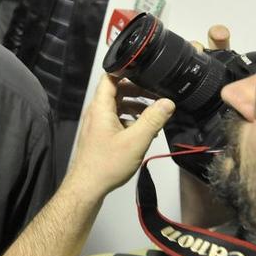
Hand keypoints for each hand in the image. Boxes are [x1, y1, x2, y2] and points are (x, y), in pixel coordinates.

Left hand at [63, 74, 174, 200]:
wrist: (88, 185)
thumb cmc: (107, 163)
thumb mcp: (136, 140)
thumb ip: (153, 120)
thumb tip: (167, 102)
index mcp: (101, 107)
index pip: (110, 77)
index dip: (126, 70)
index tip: (145, 69)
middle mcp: (97, 111)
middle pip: (116, 91)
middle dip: (137, 90)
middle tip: (157, 94)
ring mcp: (97, 123)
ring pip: (118, 106)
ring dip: (135, 106)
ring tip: (155, 113)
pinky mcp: (100, 134)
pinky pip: (116, 118)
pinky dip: (130, 119)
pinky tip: (144, 130)